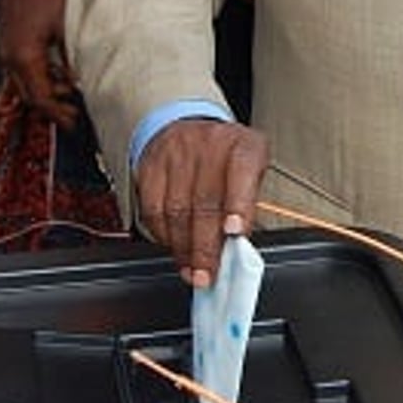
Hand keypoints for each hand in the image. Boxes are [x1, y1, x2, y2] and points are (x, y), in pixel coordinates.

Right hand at [0, 0, 77, 127]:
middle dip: (51, 108)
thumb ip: (70, 60)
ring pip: (24, 83)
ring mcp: (7, 50)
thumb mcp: (64, 29)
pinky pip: (22, 69)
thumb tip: (79, 82)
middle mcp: (10, 58)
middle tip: (73, 115)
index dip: (56, 113)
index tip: (72, 123)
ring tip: (70, 94)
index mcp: (24, 58)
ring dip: (46, 92)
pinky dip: (39, 77)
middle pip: (28, 95)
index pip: (39, 97)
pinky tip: (58, 74)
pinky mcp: (9, 41)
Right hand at [135, 119, 269, 286]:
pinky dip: (163, 236)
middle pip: (205, 201)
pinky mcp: (150, 166)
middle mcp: (209, 145)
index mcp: (242, 145)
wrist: (191, 128)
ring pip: (176, 210)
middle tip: (209, 275)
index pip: (241, 171)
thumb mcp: (252, 170)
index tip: (235, 233)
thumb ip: (249, 203)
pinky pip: (153, 210)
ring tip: (192, 270)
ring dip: (183, 248)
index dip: (238, 204)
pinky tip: (174, 248)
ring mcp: (176, 154)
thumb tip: (240, 247)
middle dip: (206, 246)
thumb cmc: (227, 158)